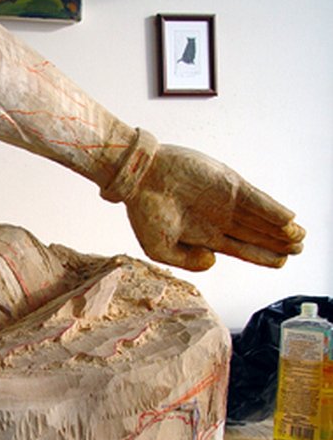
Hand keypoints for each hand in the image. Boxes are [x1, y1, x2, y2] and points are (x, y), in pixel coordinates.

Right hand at [124, 144, 304, 270]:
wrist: (138, 177)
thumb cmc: (144, 210)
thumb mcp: (158, 249)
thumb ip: (185, 262)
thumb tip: (214, 261)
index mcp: (203, 234)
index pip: (240, 247)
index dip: (262, 256)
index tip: (282, 261)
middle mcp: (218, 218)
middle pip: (256, 234)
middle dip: (278, 243)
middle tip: (298, 250)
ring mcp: (225, 201)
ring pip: (260, 218)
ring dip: (281, 229)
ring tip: (299, 238)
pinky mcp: (229, 184)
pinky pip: (256, 199)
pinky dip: (272, 210)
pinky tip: (288, 220)